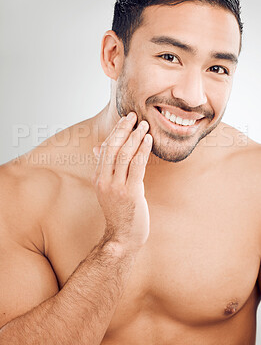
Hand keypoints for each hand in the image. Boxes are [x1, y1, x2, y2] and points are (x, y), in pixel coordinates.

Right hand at [92, 112, 152, 251]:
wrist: (122, 237)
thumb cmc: (119, 211)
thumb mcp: (108, 188)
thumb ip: (105, 168)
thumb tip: (98, 147)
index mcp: (98, 178)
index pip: (106, 148)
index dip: (116, 132)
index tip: (125, 119)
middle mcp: (104, 180)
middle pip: (113, 148)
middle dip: (123, 129)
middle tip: (133, 116)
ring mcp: (116, 187)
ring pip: (124, 155)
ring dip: (135, 137)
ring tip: (144, 125)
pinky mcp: (130, 193)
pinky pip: (137, 166)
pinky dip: (142, 150)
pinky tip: (148, 140)